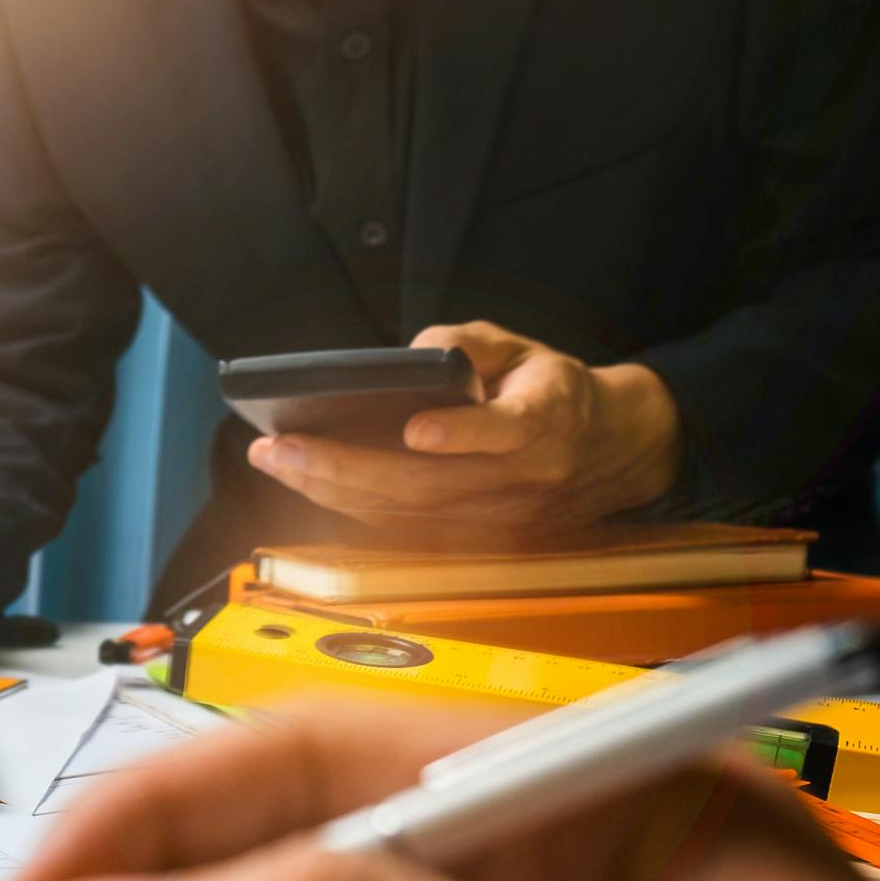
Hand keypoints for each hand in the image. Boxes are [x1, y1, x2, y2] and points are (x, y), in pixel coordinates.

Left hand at [248, 321, 682, 530]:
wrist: (607, 451)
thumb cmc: (551, 389)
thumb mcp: (524, 347)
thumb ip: (470, 342)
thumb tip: (410, 356)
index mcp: (547, 422)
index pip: (509, 432)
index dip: (463, 434)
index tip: (417, 429)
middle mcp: (518, 479)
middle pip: (426, 483)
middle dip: (345, 466)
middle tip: (280, 446)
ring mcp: (492, 518)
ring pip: (403, 511)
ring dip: (329, 489)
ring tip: (273, 460)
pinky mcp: (471, 538)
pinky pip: (400, 526)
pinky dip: (346, 504)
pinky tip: (301, 480)